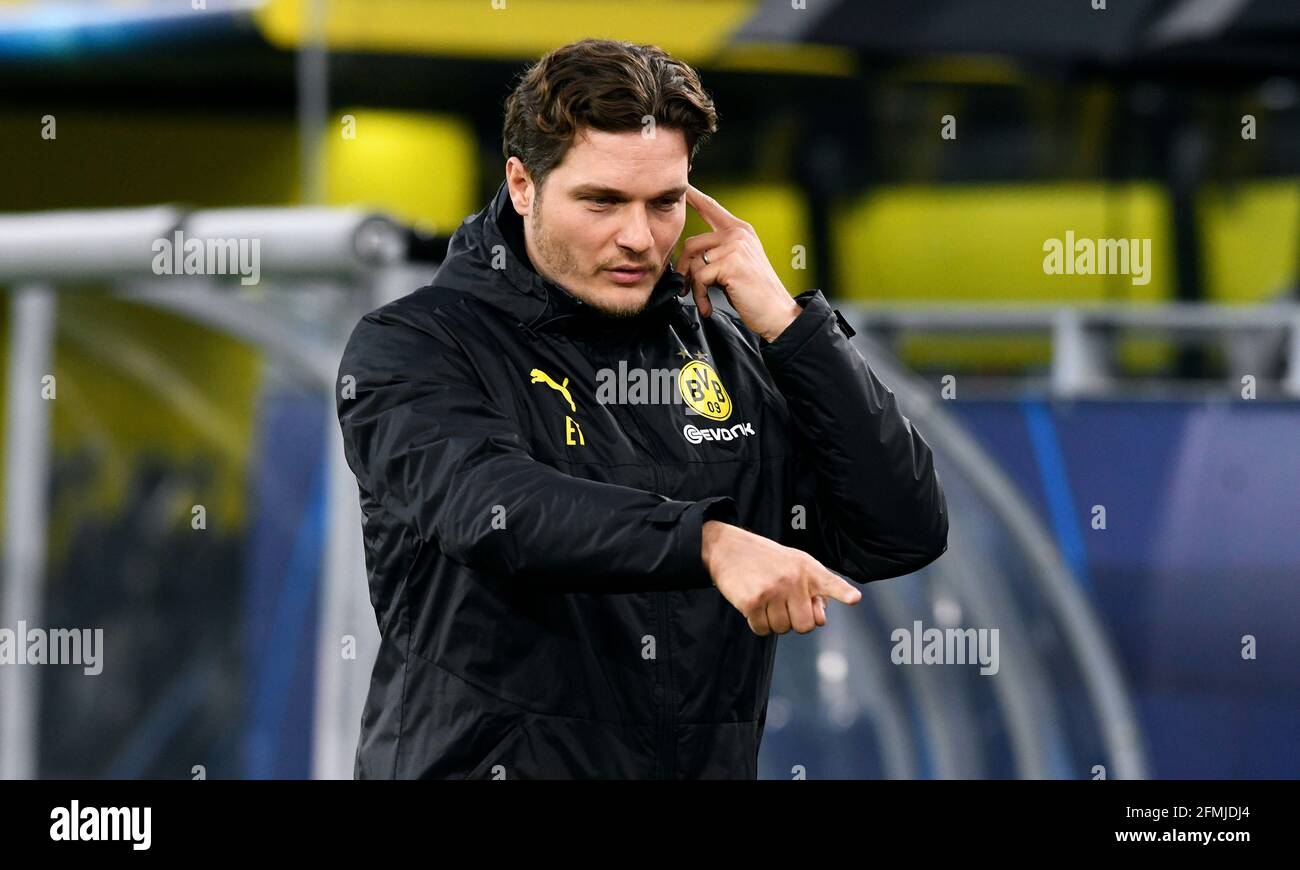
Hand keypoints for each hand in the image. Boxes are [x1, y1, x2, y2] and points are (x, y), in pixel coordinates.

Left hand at [675, 185, 802, 342]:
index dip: (693, 196)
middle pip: (692, 243)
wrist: (776, 312)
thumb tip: (687, 259)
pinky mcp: (731, 263)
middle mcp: (738, 233)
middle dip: (683, 270)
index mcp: (740, 230)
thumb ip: (716, 254)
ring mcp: (735, 246)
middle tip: (685, 289)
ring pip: (693, 263)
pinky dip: (700, 296)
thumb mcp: (735, 266)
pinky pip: (699, 277)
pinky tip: (708, 306)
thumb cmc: (753, 294)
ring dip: (693, 287)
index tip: (682, 185)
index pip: (711, 207)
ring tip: (701, 301)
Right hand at [701, 520, 861, 635]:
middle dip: (794, 622)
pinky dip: (757, 624)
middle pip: (805, 626)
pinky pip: (762, 630)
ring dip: (773, 622)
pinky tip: (753, 605)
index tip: (854, 598)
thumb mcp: (795, 566)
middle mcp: (792, 578)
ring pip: (782, 629)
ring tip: (765, 600)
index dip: (843, 592)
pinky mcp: (752, 601)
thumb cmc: (766, 561)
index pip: (830, 583)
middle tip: (782, 605)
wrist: (728, 549)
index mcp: (807, 568)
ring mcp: (772, 590)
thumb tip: (820, 619)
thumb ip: (813, 590)